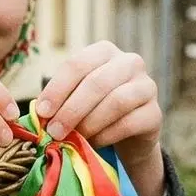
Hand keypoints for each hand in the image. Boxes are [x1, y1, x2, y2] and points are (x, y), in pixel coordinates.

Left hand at [36, 41, 164, 195]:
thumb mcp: (73, 98)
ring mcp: (146, 86)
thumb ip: (59, 100)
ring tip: (72, 139)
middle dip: (71, 110)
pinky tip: (93, 143)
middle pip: (97, 83)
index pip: (77, 64)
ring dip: (89, 123)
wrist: (126, 133)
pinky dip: (106, 135)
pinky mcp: (155, 112)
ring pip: (116, 101)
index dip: (57, 88)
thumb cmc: (91, 109)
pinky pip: (129, 123)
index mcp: (103, 51)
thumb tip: (39, 114)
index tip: (42, 111)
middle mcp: (129, 62)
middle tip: (54, 132)